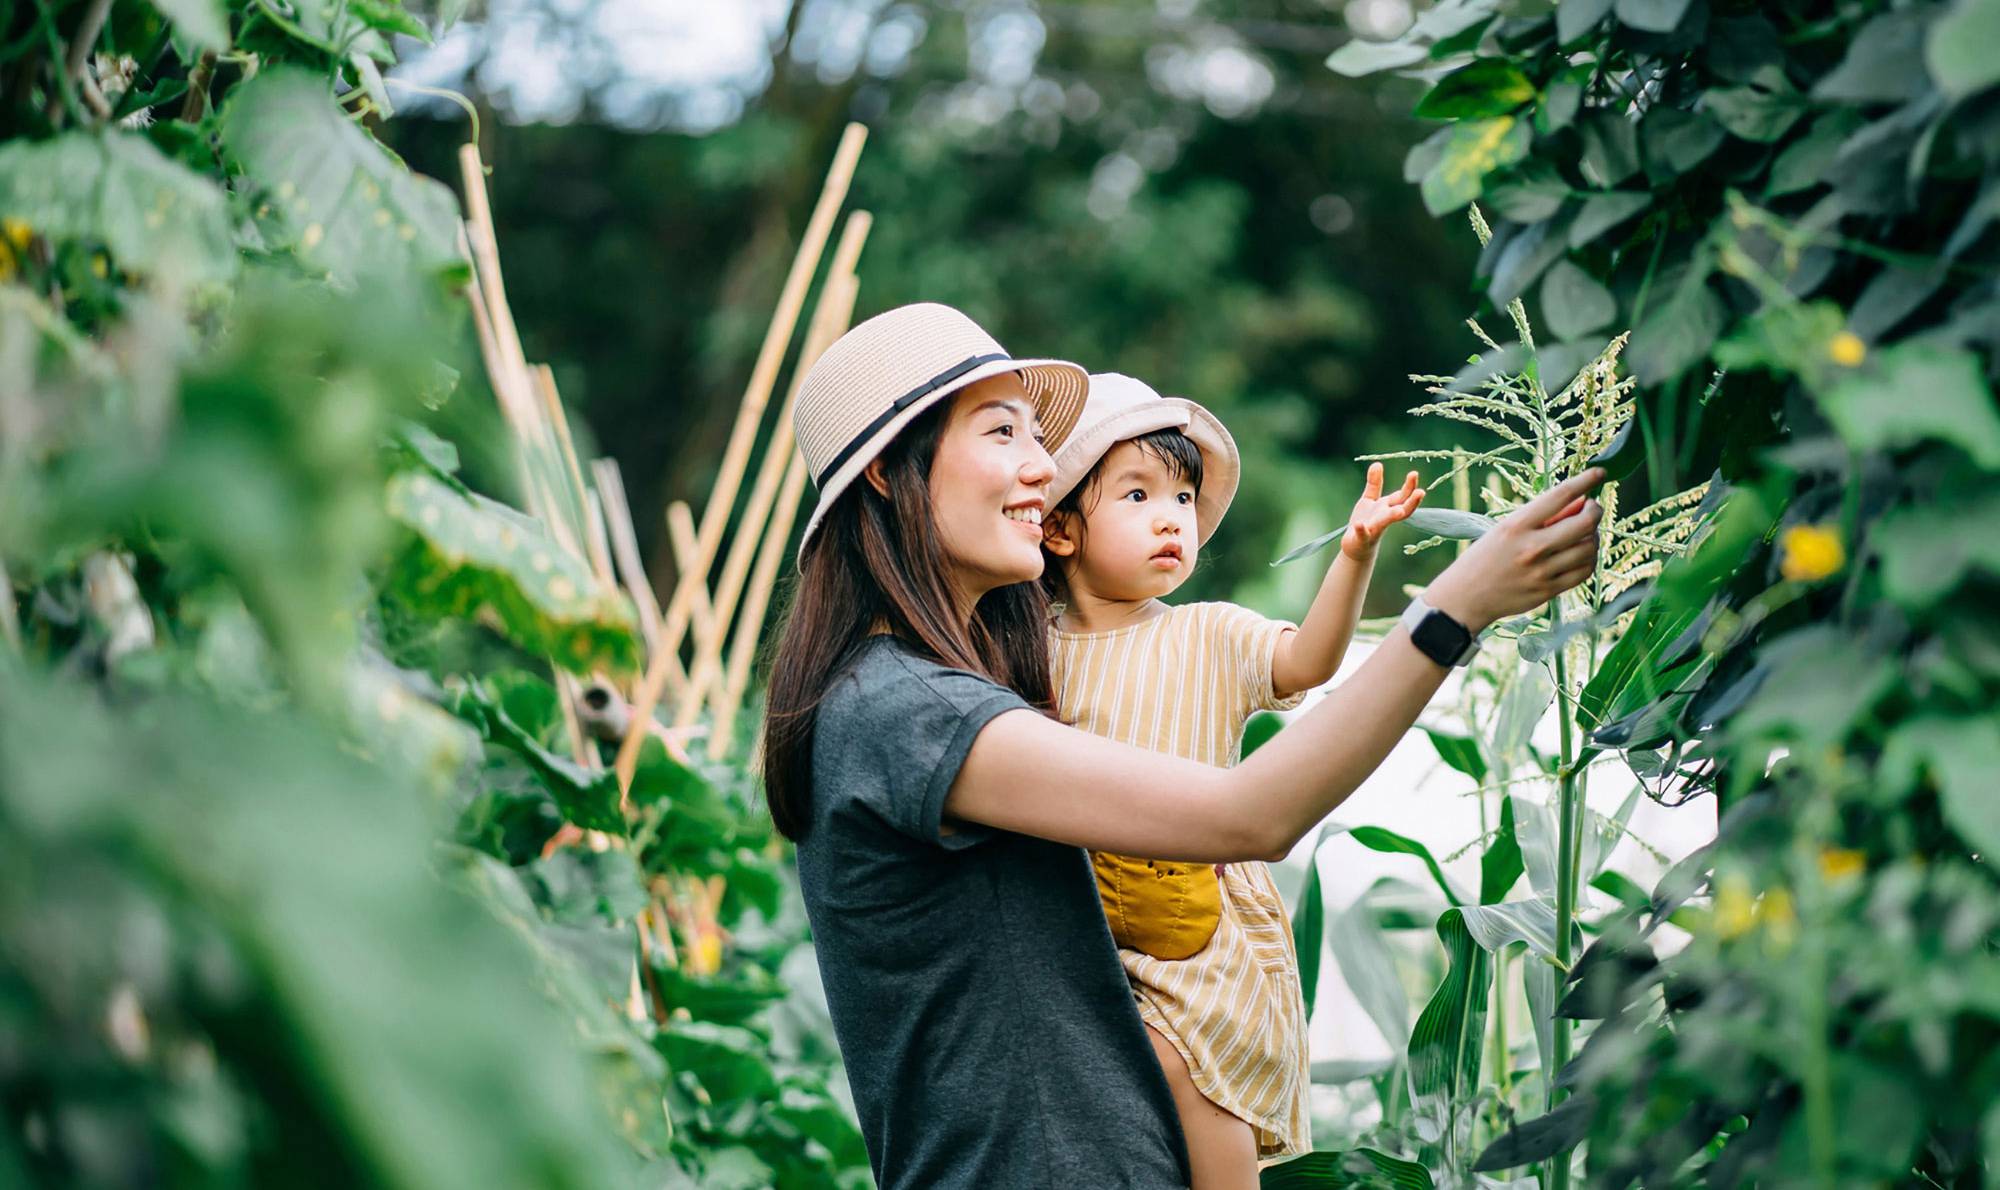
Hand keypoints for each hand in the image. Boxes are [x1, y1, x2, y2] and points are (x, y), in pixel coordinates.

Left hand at [1342, 463, 1425, 559]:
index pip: (1402, 496)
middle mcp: (1385, 518)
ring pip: (1385, 522)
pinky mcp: (1362, 539)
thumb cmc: (1367, 521)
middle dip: (1412, 502)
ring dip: (1392, 516)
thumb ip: (1374, 483)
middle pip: (1402, 510)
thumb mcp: (1370, 500)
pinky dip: (1362, 530)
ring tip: (1398, 510)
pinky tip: (1359, 524)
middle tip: (1421, 492)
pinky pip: (1363, 534)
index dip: (1409, 486)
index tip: (1414, 473)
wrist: (1356, 546)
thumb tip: (1377, 464)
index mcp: (1388, 507)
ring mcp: (1374, 529)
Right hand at [1423, 469, 1605, 631]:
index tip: (1599, 473)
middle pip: (1584, 523)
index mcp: (1516, 526)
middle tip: (1592, 508)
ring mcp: (1541, 572)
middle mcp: (1531, 548)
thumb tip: (1579, 501)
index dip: (1585, 481)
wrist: (1465, 598)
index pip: (1559, 496)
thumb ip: (1543, 517)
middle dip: (1595, 511)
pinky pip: (1583, 572)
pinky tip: (1580, 555)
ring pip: (1589, 548)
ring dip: (1593, 537)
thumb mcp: (1506, 529)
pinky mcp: (1548, 591)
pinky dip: (1588, 560)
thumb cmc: (1484, 557)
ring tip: (1584, 534)